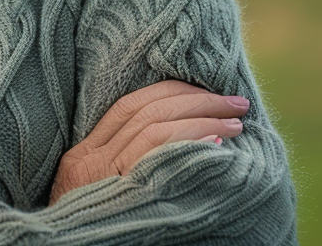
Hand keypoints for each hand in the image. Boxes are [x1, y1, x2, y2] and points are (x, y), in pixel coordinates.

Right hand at [49, 79, 249, 203]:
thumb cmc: (94, 232)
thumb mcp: (96, 195)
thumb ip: (121, 167)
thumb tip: (174, 143)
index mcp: (84, 155)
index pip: (129, 107)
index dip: (168, 93)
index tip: (202, 90)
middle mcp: (90, 160)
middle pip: (146, 112)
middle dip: (194, 100)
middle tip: (233, 100)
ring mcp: (103, 177)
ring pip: (154, 129)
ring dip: (201, 118)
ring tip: (236, 122)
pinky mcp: (123, 195)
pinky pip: (157, 156)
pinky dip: (189, 141)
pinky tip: (217, 140)